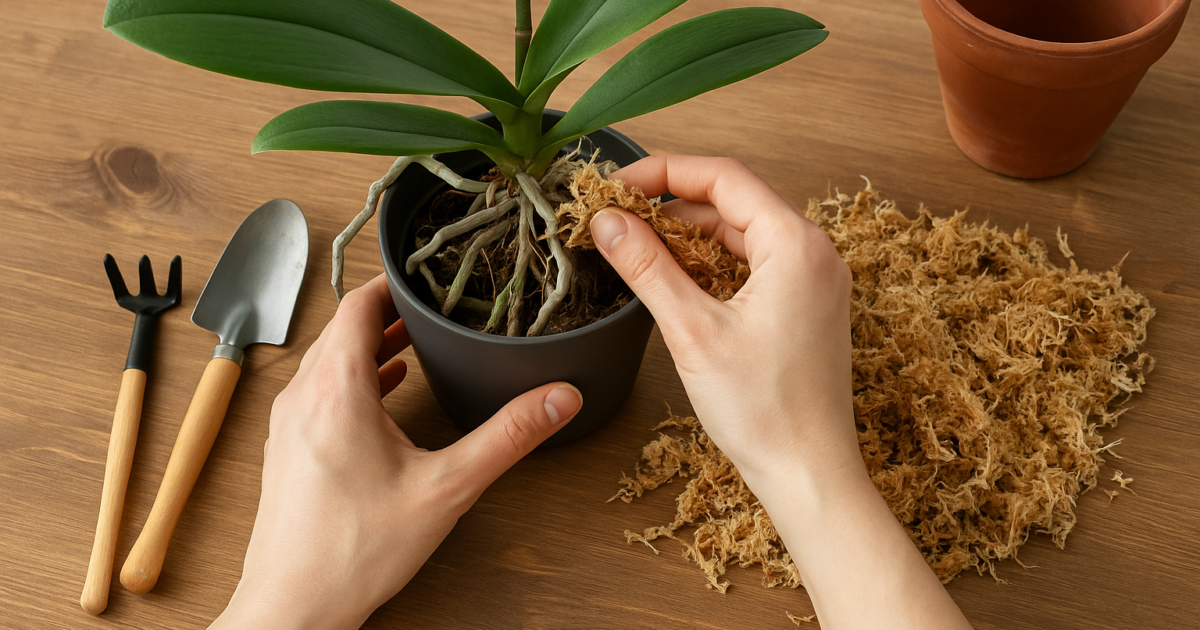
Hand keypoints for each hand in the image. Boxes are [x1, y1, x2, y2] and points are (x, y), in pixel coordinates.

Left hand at [210, 274, 582, 629]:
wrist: (293, 607)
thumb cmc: (354, 552)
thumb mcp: (447, 487)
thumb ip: (507, 436)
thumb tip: (558, 398)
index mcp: (335, 389)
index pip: (357, 304)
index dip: (394, 283)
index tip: (428, 275)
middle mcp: (302, 397)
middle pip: (342, 328)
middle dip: (389, 312)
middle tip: (434, 306)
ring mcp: (289, 424)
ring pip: (328, 361)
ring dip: (370, 345)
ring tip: (415, 342)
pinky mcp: (289, 450)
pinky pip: (320, 392)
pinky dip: (354, 379)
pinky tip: (384, 393)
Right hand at [591, 155, 970, 629]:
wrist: (809, 473)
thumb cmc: (763, 410)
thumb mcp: (692, 331)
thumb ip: (647, 268)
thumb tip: (607, 221)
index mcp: (796, 245)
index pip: (722, 177)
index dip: (662, 172)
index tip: (614, 185)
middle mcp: (813, 252)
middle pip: (732, 201)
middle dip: (670, 204)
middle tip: (615, 216)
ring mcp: (813, 280)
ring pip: (740, 233)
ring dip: (688, 235)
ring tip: (633, 246)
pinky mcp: (805, 306)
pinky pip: (752, 264)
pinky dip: (711, 263)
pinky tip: (673, 277)